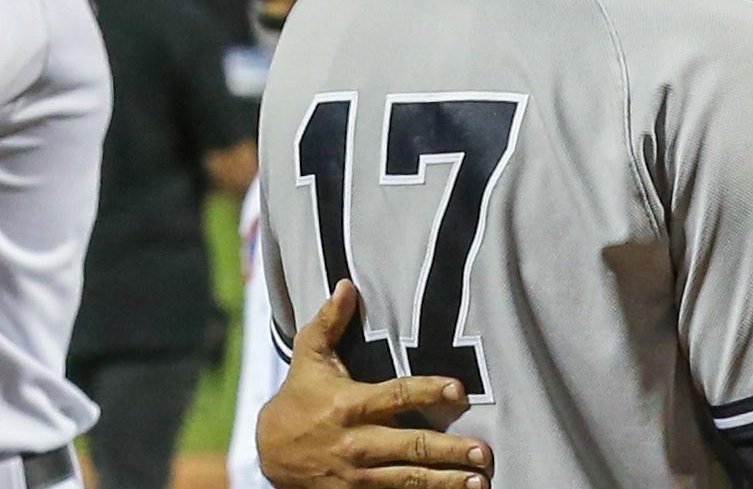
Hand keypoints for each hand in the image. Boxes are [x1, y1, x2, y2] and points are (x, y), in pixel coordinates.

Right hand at [257, 280, 494, 487]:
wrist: (269, 452)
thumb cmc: (298, 397)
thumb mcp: (308, 357)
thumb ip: (329, 322)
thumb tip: (346, 284)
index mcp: (350, 405)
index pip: (396, 396)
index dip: (428, 392)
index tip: (459, 390)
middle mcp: (356, 442)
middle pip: (409, 446)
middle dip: (448, 450)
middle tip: (483, 452)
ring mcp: (356, 474)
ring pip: (407, 479)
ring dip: (444, 481)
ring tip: (478, 481)